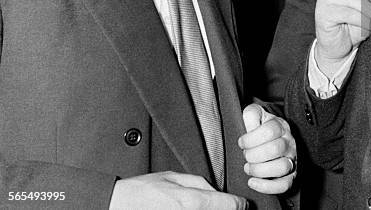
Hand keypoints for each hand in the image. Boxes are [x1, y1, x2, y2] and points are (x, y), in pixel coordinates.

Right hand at [109, 172, 246, 209]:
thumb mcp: (172, 177)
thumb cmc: (140, 192)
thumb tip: (215, 191)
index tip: (242, 204)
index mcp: (192, 202)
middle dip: (226, 209)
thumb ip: (198, 183)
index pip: (230, 206)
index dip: (239, 204)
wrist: (115, 207)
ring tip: (208, 206)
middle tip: (229, 206)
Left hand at [238, 103, 296, 194]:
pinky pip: (283, 185)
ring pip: (282, 167)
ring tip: (248, 168)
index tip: (241, 142)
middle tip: (245, 155)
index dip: (251, 138)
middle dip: (254, 154)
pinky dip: (266, 186)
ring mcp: (292, 160)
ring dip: (260, 170)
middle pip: (275, 149)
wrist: (271, 141)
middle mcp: (289, 142)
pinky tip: (253, 182)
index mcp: (281, 126)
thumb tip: (250, 121)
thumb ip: (251, 113)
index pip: (270, 130)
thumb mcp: (255, 115)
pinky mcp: (290, 176)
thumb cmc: (260, 129)